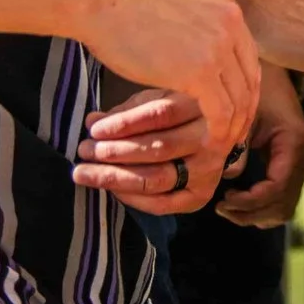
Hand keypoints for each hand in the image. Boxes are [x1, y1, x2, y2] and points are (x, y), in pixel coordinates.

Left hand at [73, 88, 232, 215]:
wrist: (219, 137)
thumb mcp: (161, 99)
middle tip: (84, 151)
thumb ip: (129, 111)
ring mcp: (208, 170)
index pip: (161, 114)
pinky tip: (111, 189)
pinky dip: (133, 198)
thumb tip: (92, 121)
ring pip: (157, 177)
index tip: (94, 129)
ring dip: (116, 177)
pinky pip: (162, 203)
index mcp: (202, 106)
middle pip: (159, 148)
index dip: (125, 123)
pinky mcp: (200, 195)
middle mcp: (211, 139)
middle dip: (115, 152)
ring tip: (85, 172)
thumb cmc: (183, 113)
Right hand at [78, 0, 259, 158]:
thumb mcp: (179, 7)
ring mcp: (220, 45)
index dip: (243, 85)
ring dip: (233, 125)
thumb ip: (200, 25)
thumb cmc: (126, 9)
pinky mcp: (202, 70)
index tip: (234, 107)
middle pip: (249, 76)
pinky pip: (221, 111)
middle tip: (233, 132)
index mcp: (227, 4)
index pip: (248, 55)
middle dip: (243, 109)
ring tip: (221, 143)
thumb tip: (204, 50)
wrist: (102, 4)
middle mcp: (232, 20)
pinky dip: (218, 132)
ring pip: (240, 97)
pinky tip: (209, 144)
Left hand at [219, 73, 303, 228]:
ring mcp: (302, 164)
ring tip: (228, 206)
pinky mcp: (294, 167)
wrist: (272, 75)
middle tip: (221, 207)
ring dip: (256, 214)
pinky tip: (240, 200)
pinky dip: (262, 208)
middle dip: (251, 212)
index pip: (277, 188)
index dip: (250, 202)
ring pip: (284, 207)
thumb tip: (230, 179)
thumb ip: (237, 148)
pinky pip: (282, 199)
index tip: (224, 200)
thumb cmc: (258, 90)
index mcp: (295, 144)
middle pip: (282, 205)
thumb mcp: (244, 116)